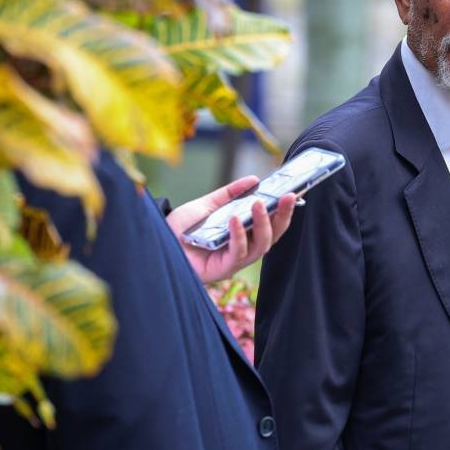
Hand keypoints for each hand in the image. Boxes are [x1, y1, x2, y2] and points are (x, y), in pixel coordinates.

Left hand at [166, 175, 295, 283]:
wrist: (156, 242)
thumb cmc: (181, 228)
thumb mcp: (207, 205)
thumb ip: (230, 193)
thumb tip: (254, 179)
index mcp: (243, 234)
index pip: (271, 224)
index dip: (284, 211)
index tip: (293, 193)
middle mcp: (243, 249)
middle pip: (272, 236)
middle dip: (282, 216)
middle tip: (288, 196)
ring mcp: (234, 261)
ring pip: (260, 246)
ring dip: (262, 223)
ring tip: (259, 203)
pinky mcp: (222, 270)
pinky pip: (238, 253)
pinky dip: (239, 235)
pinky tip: (235, 218)